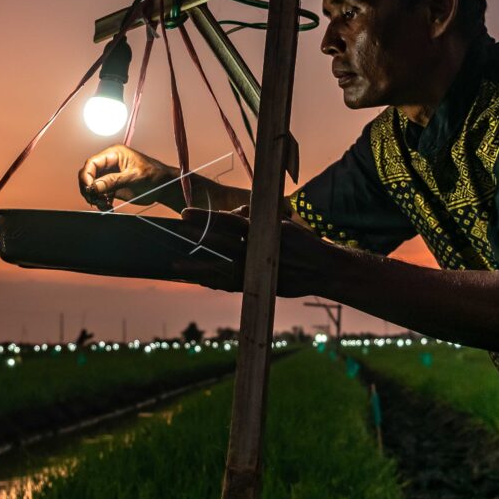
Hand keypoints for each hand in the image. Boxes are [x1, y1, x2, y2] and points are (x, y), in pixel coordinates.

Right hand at [78, 144, 172, 210]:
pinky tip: (108, 207)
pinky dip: (101, 202)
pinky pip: (100, 194)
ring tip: (104, 205)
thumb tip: (95, 186)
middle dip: (89, 188)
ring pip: (93, 186)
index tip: (88, 188)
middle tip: (94, 200)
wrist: (164, 187)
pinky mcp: (113, 187)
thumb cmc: (154, 176)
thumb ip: (114, 181)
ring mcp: (110, 175)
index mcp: (114, 154)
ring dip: (94, 197)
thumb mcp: (134, 177)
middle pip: (89, 174)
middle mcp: (110, 163)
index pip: (92, 163)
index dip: (86, 176)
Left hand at [180, 206, 337, 296]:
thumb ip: (255, 219)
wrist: (322, 268)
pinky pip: (230, 285)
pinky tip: (199, 281)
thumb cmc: (300, 241)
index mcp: (260, 231)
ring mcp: (254, 269)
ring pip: (219, 267)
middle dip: (195, 238)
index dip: (204, 218)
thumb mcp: (280, 223)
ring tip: (175, 266)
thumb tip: (237, 214)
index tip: (184, 213)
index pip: (225, 221)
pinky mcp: (257, 285)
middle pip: (218, 243)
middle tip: (175, 233)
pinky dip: (214, 282)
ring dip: (196, 267)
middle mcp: (254, 249)